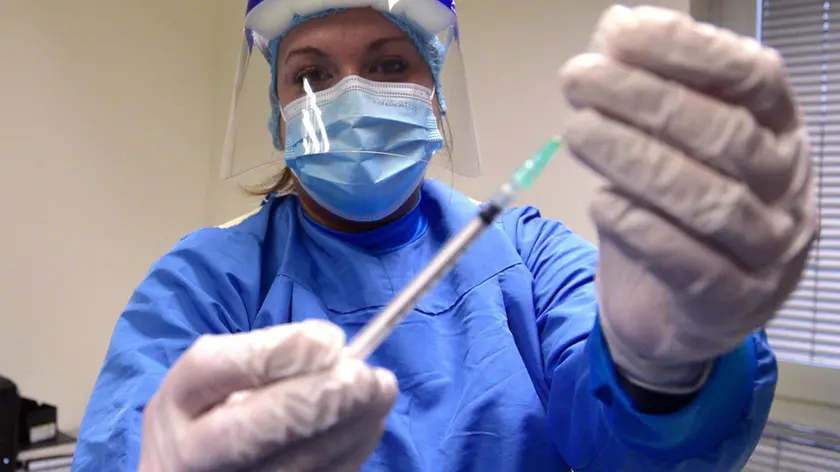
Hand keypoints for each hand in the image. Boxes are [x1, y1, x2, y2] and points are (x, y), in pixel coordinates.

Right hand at [138, 320, 396, 471]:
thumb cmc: (210, 412)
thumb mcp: (216, 376)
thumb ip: (263, 355)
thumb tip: (331, 348)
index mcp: (178, 401)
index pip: (218, 369)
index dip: (279, 354)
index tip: (331, 339)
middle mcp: (193, 453)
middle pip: (255, 429)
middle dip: (321, 399)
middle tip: (366, 377)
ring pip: (297, 464)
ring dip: (351, 425)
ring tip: (381, 392)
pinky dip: (352, 450)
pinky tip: (370, 422)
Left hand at [559, 6, 816, 392]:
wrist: (674, 314)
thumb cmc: (672, 216)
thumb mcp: (660, 145)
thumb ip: (646, 87)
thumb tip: (619, 26)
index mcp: (778, 134)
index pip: (754, 78)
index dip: (689, 51)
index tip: (619, 35)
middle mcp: (786, 189)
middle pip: (728, 136)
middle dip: (646, 100)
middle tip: (578, 80)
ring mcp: (767, 251)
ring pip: (712, 201)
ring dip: (636, 160)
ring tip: (577, 133)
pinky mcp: (731, 304)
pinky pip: (693, 266)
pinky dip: (642, 231)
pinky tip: (602, 203)